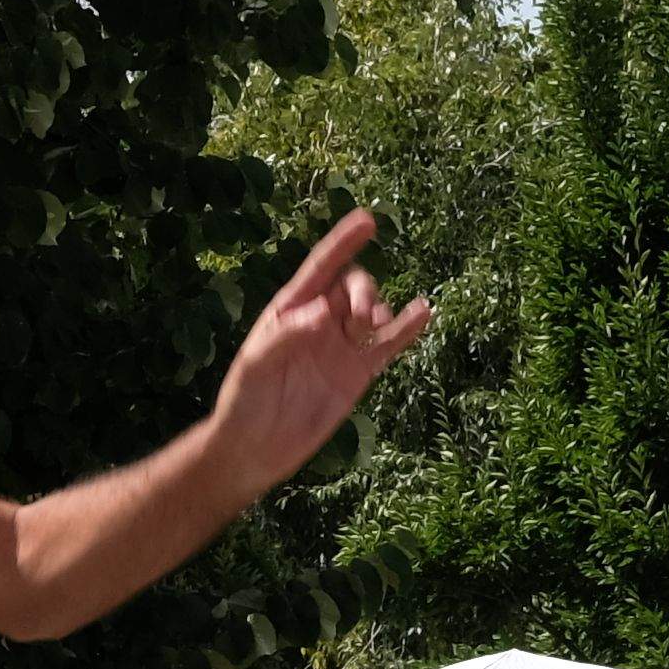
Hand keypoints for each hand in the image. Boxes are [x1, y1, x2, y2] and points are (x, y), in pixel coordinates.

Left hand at [203, 212, 433, 480]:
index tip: (368, 221)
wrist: (256, 448)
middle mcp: (320, 322)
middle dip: (364, 292)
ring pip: (373, 313)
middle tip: (362, 319)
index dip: (343, 243)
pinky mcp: (358, 373)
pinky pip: (388, 346)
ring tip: (374, 329)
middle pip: (353, 287)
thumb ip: (288, 335)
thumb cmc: (245, 400)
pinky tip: (424, 312)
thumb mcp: (256, 364)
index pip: (321, 268)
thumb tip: (325, 311)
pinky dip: (407, 329)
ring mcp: (342, 347)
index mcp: (291, 310)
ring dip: (381, 312)